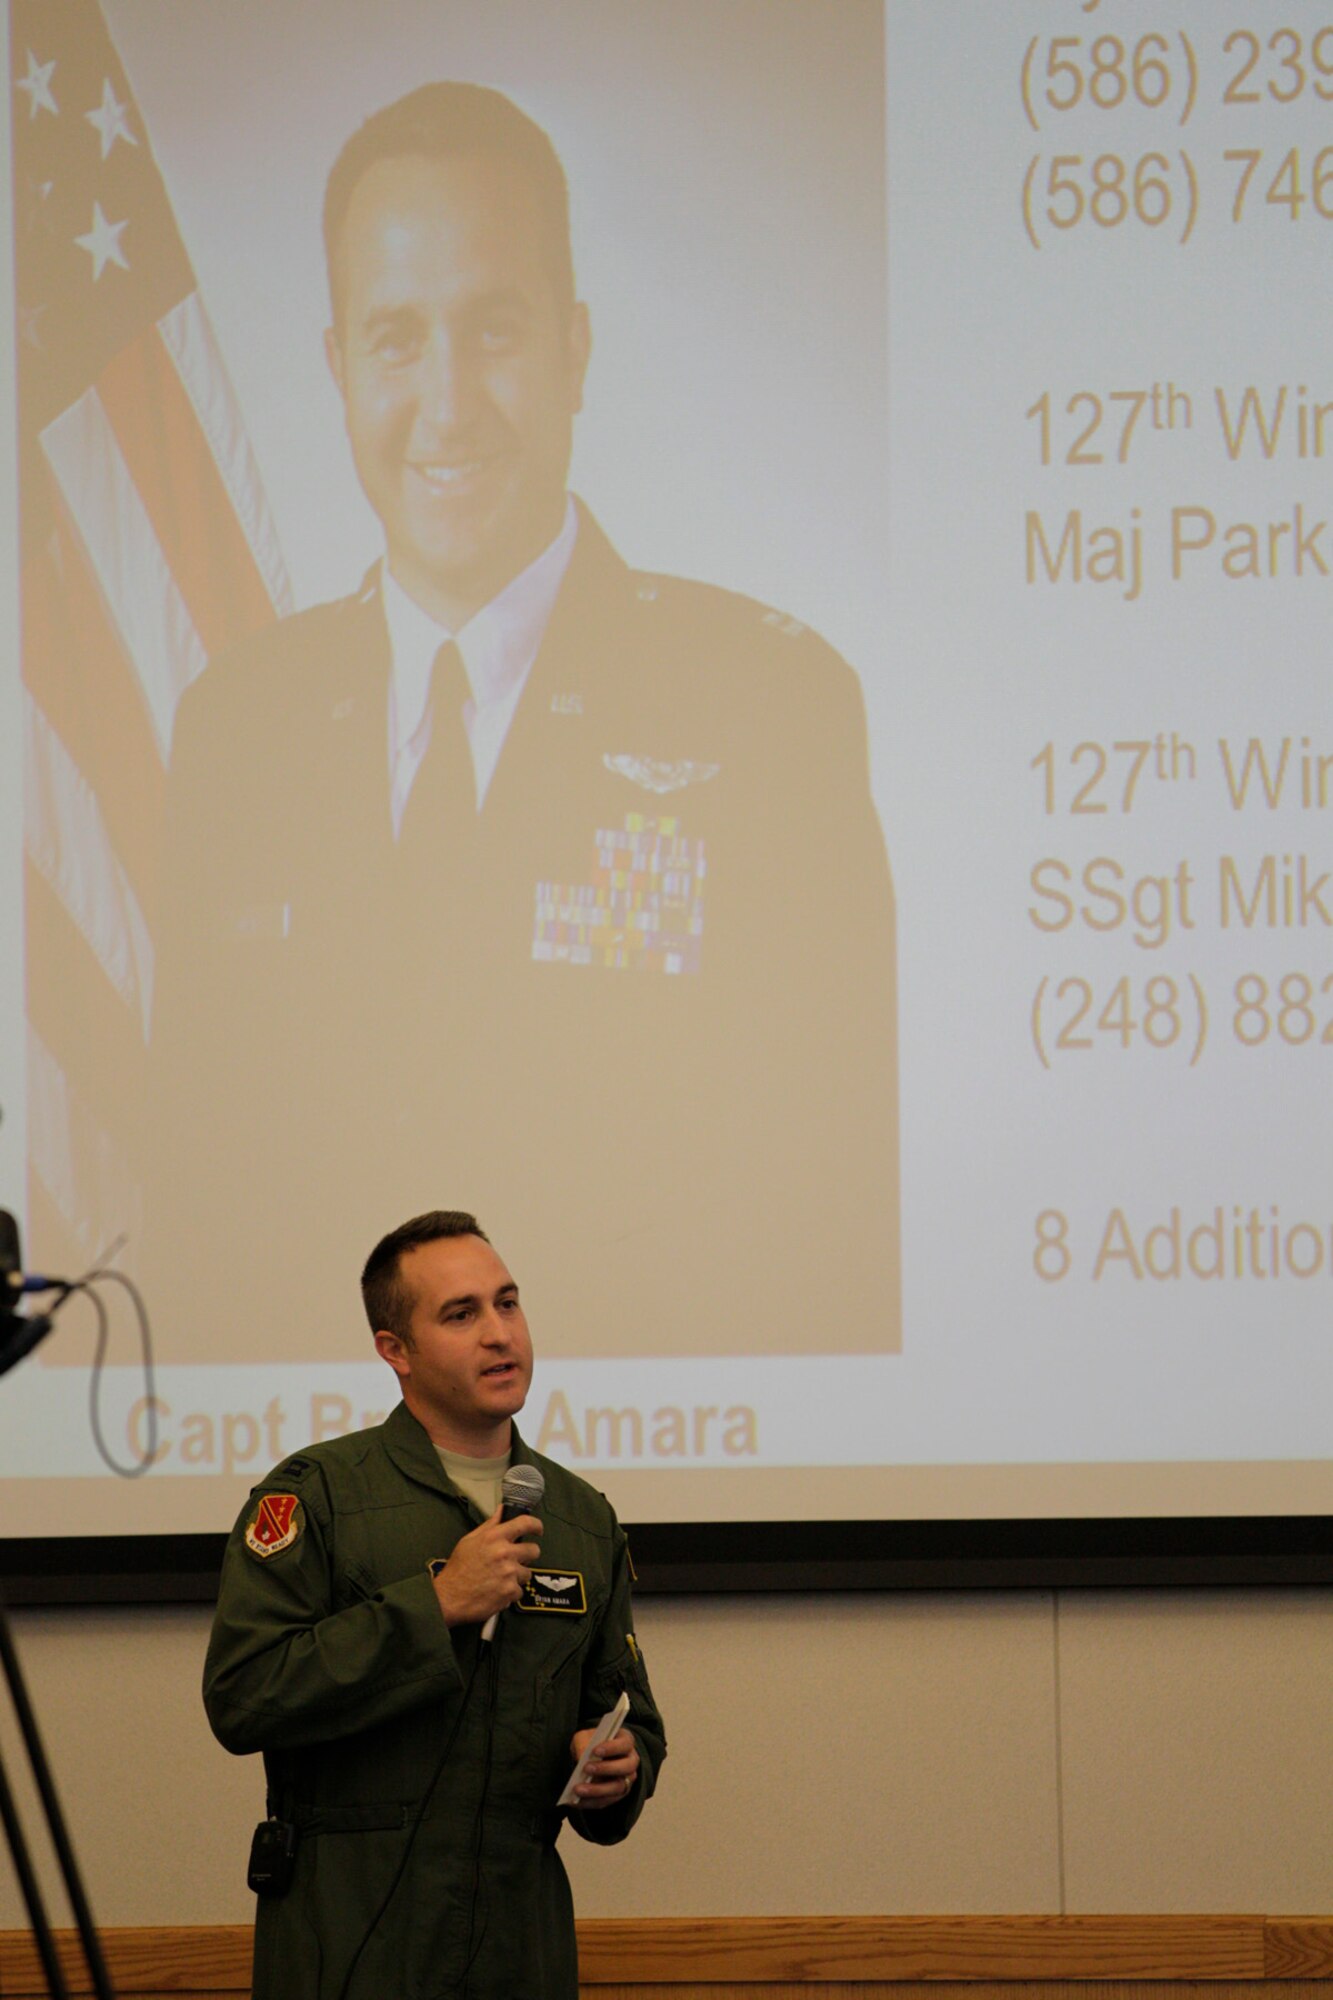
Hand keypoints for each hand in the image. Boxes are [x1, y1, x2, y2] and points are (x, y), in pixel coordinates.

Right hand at [431, 1507, 541, 1627]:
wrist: (448, 1598)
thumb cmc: (457, 1570)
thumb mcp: (469, 1540)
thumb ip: (490, 1525)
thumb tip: (501, 1511)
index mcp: (494, 1537)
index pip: (525, 1523)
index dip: (536, 1525)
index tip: (538, 1529)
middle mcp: (504, 1553)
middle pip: (534, 1550)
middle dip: (526, 1555)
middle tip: (515, 1560)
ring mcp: (509, 1573)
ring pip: (527, 1573)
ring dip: (517, 1576)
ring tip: (499, 1578)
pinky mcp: (510, 1591)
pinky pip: (519, 1591)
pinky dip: (510, 1593)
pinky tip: (497, 1590)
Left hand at [569, 1726, 638, 1808]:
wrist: (591, 1757)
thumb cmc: (590, 1743)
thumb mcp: (584, 1737)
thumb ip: (582, 1743)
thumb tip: (581, 1757)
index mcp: (626, 1742)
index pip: (625, 1744)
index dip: (612, 1748)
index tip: (595, 1751)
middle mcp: (631, 1762)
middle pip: (626, 1767)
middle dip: (606, 1769)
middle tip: (586, 1768)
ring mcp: (627, 1780)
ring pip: (618, 1787)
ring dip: (597, 1789)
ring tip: (577, 1789)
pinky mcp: (617, 1795)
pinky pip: (606, 1801)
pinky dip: (590, 1801)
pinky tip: (575, 1801)